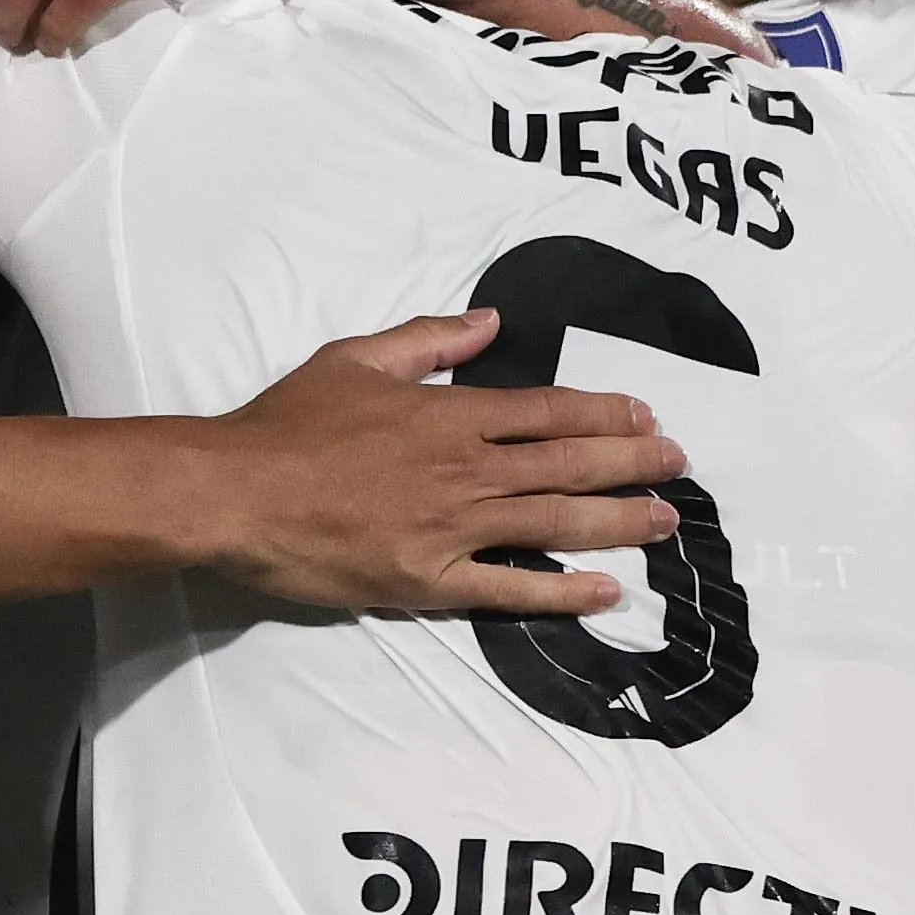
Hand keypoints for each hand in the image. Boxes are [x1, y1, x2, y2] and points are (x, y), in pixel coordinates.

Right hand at [175, 314, 684, 614]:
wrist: (234, 493)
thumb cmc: (288, 424)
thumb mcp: (356, 358)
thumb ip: (429, 339)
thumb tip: (490, 321)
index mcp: (451, 415)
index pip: (550, 412)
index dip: (606, 414)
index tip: (647, 416)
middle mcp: (466, 471)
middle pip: (570, 465)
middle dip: (634, 464)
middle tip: (681, 465)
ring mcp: (451, 530)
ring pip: (556, 523)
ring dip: (619, 521)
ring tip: (665, 520)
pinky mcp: (428, 581)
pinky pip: (510, 590)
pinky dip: (563, 592)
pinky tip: (608, 591)